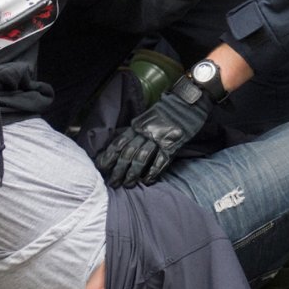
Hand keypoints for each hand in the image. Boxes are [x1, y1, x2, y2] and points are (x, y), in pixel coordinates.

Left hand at [95, 78, 210, 185]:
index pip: (119, 143)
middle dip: (118, 170)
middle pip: (128, 152)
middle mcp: (146, 132)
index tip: (101, 168)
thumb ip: (136, 131)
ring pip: (141, 158)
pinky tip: (147, 181)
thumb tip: (122, 147)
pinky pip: (160, 161)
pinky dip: (153, 172)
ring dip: (133, 173)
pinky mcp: (172, 145)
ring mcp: (159, 139)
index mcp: (138, 125)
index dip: (109, 156)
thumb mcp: (146, 118)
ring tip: (127, 184)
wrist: (187, 103)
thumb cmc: (166, 112)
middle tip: (113, 182)